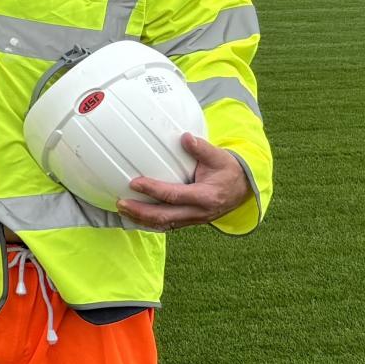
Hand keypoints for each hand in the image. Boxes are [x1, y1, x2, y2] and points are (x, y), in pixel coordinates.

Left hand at [119, 135, 250, 229]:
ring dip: (142, 219)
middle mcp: (199, 212)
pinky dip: (150, 222)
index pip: (174, 195)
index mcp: (205, 196)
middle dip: (141, 212)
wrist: (243, 189)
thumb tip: (185, 138)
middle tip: (121, 203)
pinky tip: (135, 216)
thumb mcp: (219, 157)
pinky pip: (168, 225)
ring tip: (123, 210)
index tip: (134, 183)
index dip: (153, 190)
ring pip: (164, 224)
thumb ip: (202, 148)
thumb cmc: (229, 171)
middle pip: (165, 217)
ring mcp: (194, 219)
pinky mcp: (190, 221)